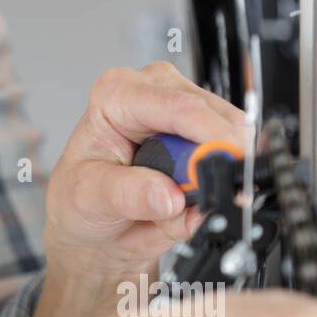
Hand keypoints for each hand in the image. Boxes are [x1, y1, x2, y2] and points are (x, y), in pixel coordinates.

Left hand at [43, 61, 246, 280]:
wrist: (93, 224)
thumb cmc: (80, 199)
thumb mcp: (88, 197)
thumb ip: (127, 194)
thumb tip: (169, 197)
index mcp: (117, 94)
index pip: (179, 106)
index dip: (208, 137)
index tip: (222, 169)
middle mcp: (155, 92)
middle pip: (215, 118)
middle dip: (214, 162)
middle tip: (190, 198)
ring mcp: (185, 113)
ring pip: (234, 139)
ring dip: (214, 178)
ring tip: (175, 200)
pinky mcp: (207, 134)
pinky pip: (236, 160)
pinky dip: (218, 187)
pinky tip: (187, 197)